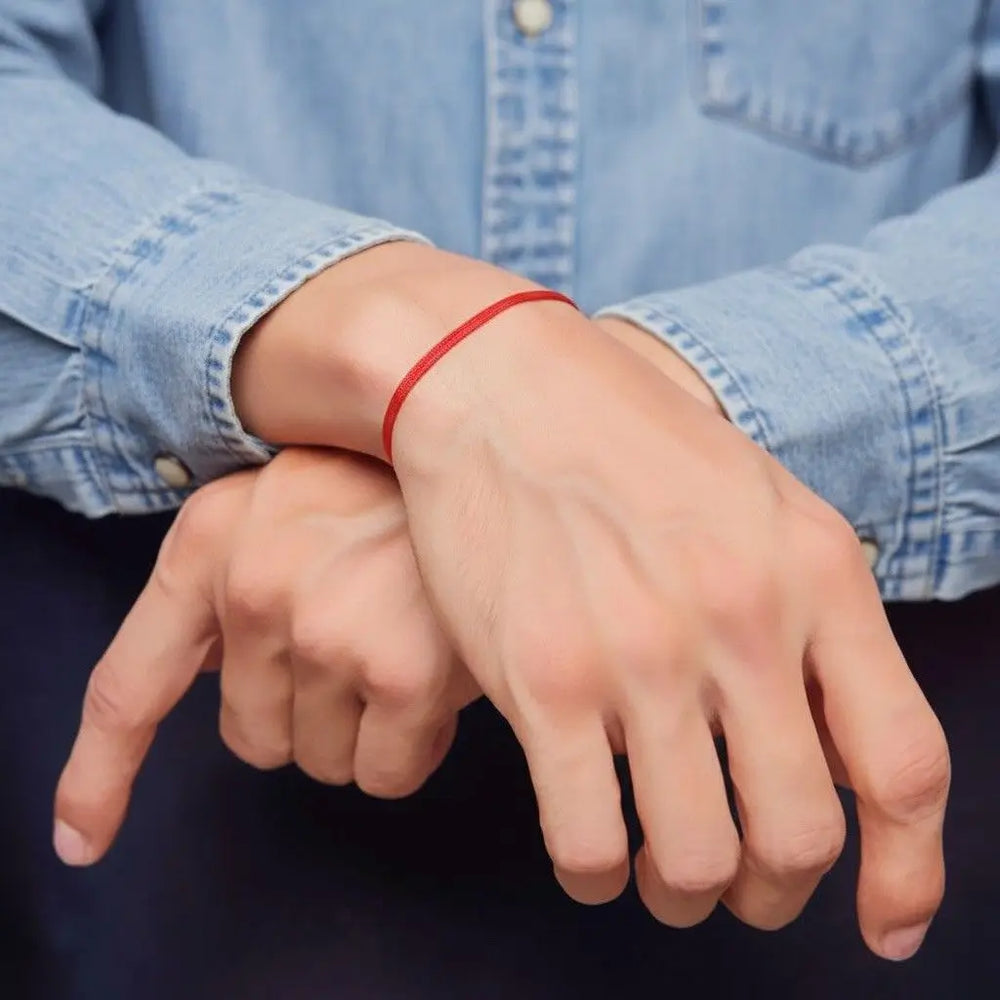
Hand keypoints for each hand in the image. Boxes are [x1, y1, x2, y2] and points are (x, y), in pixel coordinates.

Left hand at [54, 447, 478, 865]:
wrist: (485, 443)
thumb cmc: (389, 486)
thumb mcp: (281, 506)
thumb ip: (228, 591)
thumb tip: (204, 675)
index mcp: (208, 544)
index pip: (129, 686)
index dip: (99, 776)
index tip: (84, 839)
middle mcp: (253, 589)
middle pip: (254, 739)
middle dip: (309, 714)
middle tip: (364, 644)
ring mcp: (326, 631)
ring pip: (324, 761)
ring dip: (364, 728)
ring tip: (405, 645)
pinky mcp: (402, 671)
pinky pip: (385, 773)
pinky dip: (411, 747)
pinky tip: (436, 681)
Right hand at [230, 243, 949, 959]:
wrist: (502, 386)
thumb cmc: (630, 442)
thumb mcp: (760, 502)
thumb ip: (812, 616)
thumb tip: (827, 745)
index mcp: (816, 573)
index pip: (902, 763)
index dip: (909, 871)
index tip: (886, 925)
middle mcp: (740, 621)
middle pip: (799, 836)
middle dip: (775, 894)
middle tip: (743, 887)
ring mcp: (640, 655)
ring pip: (695, 860)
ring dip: (686, 894)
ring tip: (666, 876)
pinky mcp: (543, 679)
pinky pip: (589, 841)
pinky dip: (599, 876)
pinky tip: (593, 854)